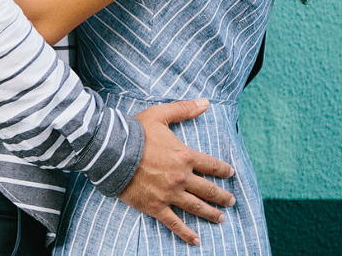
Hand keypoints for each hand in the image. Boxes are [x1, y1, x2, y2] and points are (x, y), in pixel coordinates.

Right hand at [118, 99, 236, 245]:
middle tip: (231, 201)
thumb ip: (184, 109)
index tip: (230, 174)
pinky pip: (175, 223)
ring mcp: (169, 194)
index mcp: (184, 156)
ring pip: (196, 207)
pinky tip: (196, 240)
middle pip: (208, 190)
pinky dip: (186, 233)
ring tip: (221, 219)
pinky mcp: (156, 206)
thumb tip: (206, 102)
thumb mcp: (160, 115)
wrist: (111, 151)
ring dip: (211, 214)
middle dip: (222, 196)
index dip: (223, 170)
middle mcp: (181, 177)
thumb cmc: (135, 131)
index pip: (211, 165)